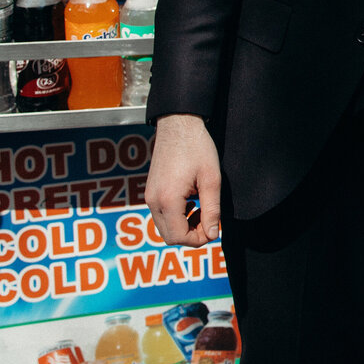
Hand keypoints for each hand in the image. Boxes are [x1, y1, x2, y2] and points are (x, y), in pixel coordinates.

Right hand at [146, 114, 221, 248]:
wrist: (178, 124)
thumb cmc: (197, 148)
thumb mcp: (211, 179)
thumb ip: (212, 210)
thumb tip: (213, 234)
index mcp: (168, 200)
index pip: (179, 237)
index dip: (199, 239)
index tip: (214, 229)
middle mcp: (153, 201)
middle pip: (169, 237)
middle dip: (191, 236)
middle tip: (209, 221)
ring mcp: (149, 196)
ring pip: (164, 227)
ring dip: (183, 227)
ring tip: (202, 210)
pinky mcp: (150, 191)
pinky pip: (160, 215)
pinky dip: (176, 217)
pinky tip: (191, 203)